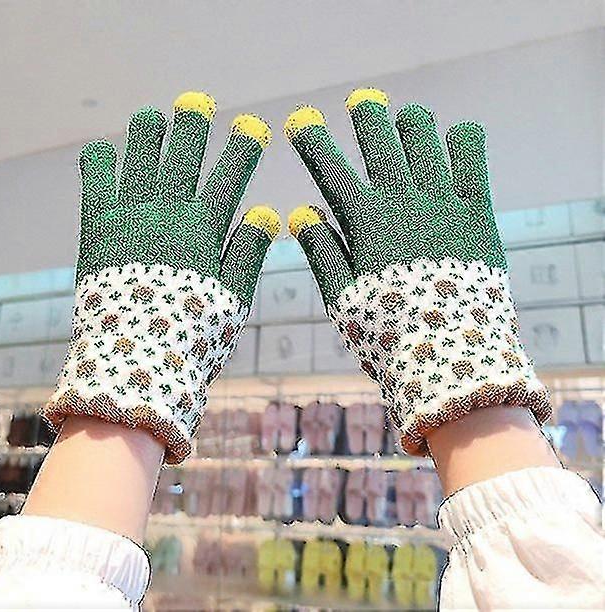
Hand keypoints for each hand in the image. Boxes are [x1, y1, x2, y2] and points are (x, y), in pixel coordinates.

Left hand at [44, 92, 278, 462]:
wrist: (136, 358)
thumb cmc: (191, 332)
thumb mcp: (230, 296)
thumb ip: (247, 251)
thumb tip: (268, 211)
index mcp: (202, 231)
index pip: (229, 179)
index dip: (242, 150)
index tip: (253, 126)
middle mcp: (166, 215)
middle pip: (182, 160)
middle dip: (193, 128)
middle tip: (197, 103)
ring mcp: (129, 219)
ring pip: (140, 163)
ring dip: (148, 136)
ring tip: (152, 115)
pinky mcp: (97, 229)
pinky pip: (96, 186)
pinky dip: (99, 164)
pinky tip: (103, 149)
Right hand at [286, 88, 549, 454]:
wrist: (449, 353)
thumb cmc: (389, 331)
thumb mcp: (344, 297)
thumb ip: (323, 251)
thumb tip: (300, 212)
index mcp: (366, 222)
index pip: (332, 169)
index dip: (313, 141)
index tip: (302, 120)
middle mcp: (402, 202)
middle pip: (381, 143)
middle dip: (367, 116)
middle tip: (362, 100)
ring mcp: (442, 203)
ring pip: (424, 141)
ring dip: (411, 123)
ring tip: (406, 117)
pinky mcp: (477, 212)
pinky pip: (472, 160)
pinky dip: (463, 140)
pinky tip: (455, 135)